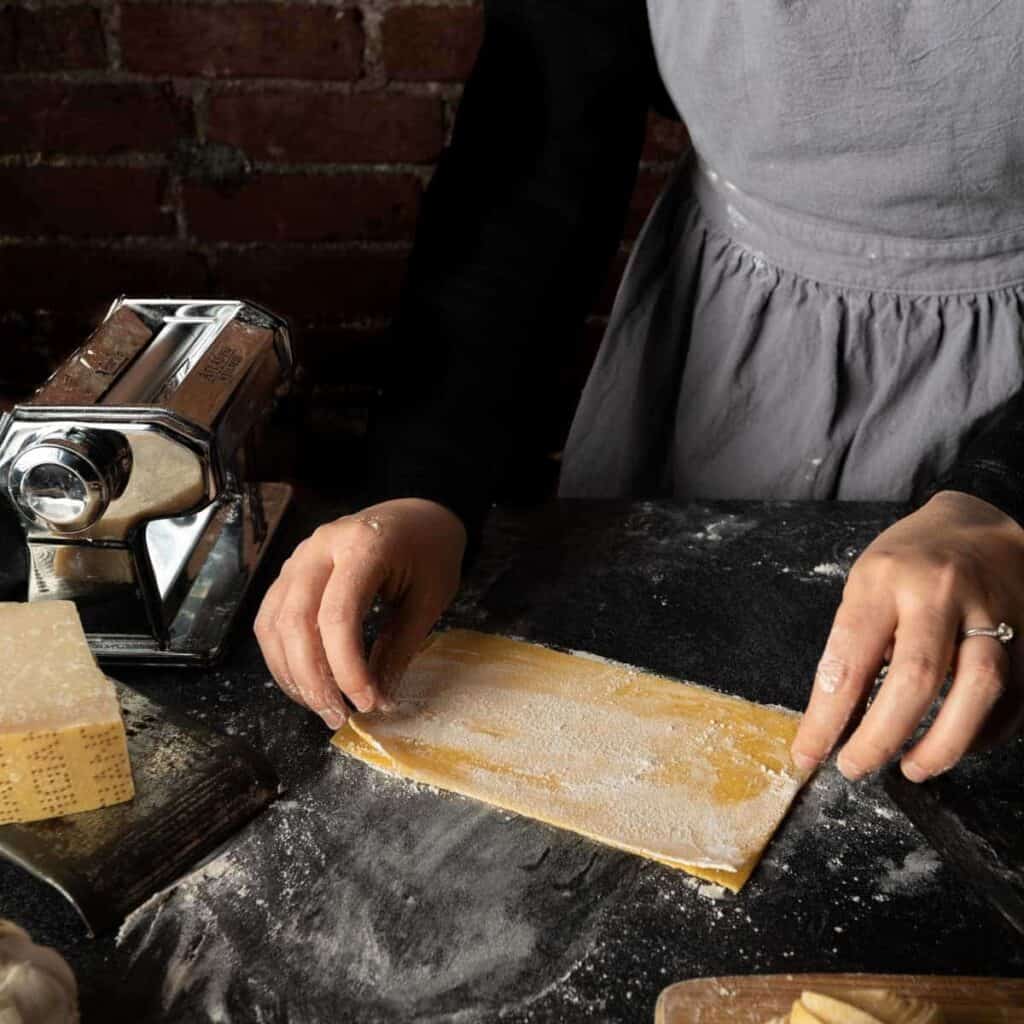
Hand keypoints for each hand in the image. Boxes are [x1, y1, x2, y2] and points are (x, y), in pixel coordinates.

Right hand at [254, 498, 466, 728]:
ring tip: (323, 707)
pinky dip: (282, 657)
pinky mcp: (289, 572)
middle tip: (338, 717)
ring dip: (292, 675)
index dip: (347, 668)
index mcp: (362, 546)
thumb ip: (400, 647)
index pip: (338, 616)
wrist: (416, 515)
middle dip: (313, 680)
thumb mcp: (430, 597)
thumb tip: (377, 700)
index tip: (367, 703)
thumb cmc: (429, 551)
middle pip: (296, 623)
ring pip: (274, 625)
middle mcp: (319, 548)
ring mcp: (298, 557)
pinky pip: (270, 619)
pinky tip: (306, 683)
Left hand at [791, 490, 1023, 781]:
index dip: (826, 717)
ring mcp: (991, 609)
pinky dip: (984, 731)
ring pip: (978, 688)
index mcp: (883, 578)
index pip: (849, 659)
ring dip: (943, 744)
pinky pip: (1013, 695)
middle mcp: (938, 591)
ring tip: (912, 769)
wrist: (978, 523)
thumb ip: (856, 642)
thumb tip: (838, 717)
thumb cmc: (908, 561)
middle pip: (916, 677)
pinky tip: (956, 744)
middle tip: (856, 768)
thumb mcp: (865, 584)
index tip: (807, 754)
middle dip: (882, 737)